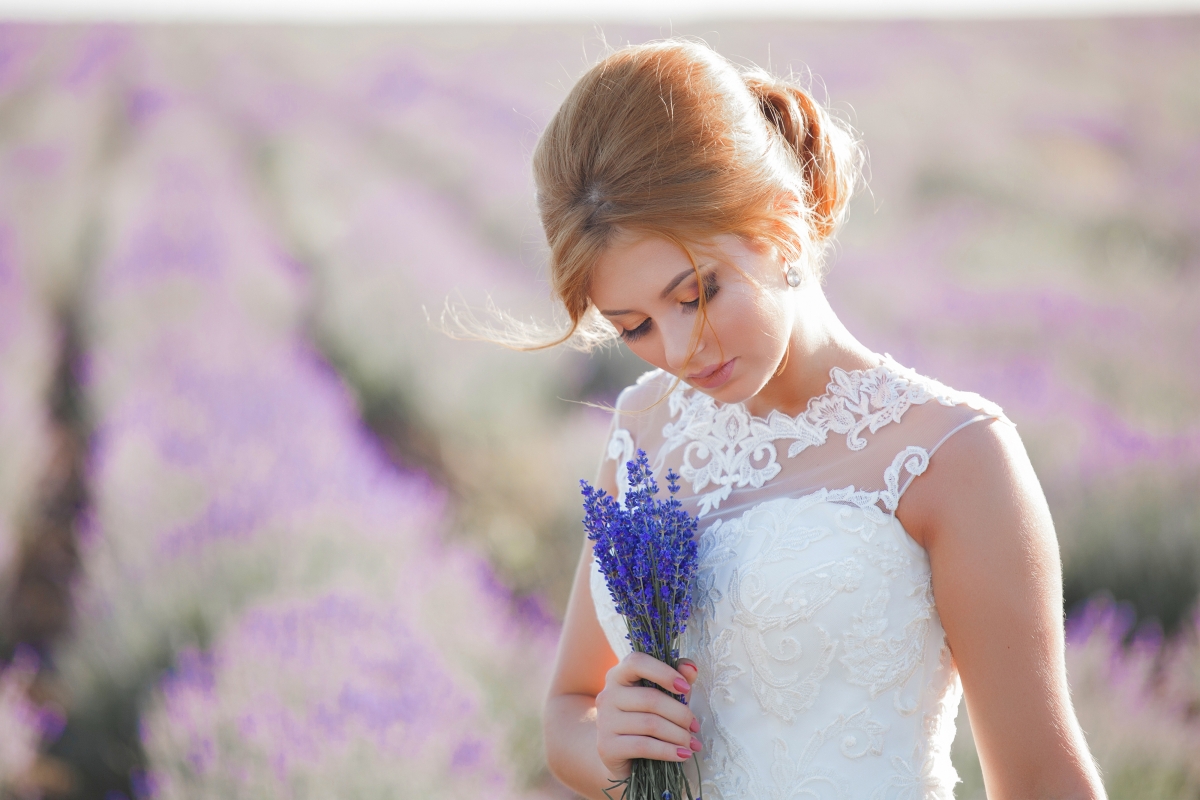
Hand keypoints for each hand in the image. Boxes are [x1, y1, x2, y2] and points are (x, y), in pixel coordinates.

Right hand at [594, 652, 700, 780]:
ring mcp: (605, 721)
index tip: (685, 687)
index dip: (664, 672)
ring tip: (692, 744)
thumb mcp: (664, 695)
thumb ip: (678, 677)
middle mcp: (608, 695)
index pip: (637, 662)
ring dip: (678, 735)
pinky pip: (643, 746)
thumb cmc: (645, 718)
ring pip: (650, 724)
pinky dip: (668, 751)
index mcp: (619, 675)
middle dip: (680, 714)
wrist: (621, 755)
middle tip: (695, 726)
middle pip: (650, 698)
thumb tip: (691, 668)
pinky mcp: (607, 746)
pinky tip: (682, 755)